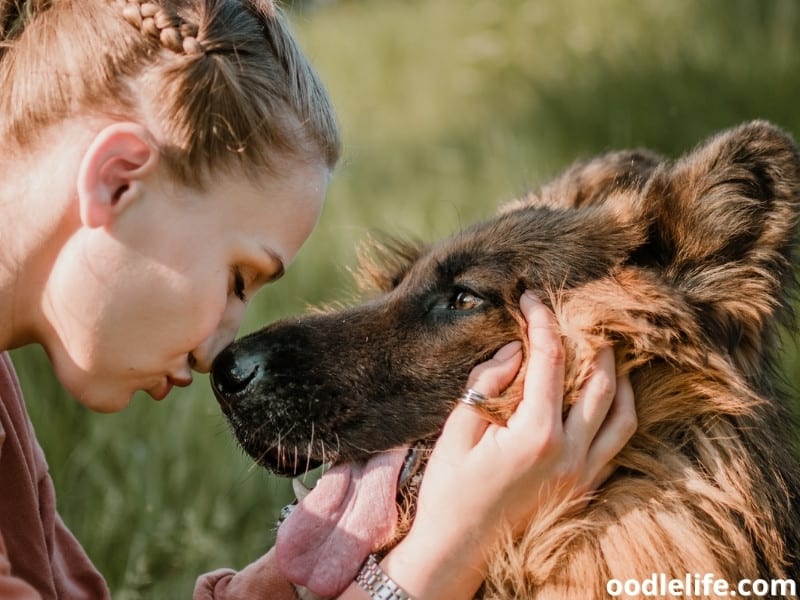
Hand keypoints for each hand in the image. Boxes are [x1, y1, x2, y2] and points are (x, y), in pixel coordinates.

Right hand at [372, 291, 636, 599]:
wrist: (458, 552)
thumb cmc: (449, 492)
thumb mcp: (457, 432)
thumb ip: (488, 384)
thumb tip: (514, 350)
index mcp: (536, 434)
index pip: (551, 360)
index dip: (542, 321)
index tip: (532, 298)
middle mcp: (570, 452)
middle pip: (600, 381)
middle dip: (591, 341)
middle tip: (577, 316)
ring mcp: (583, 473)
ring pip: (622, 413)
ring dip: (616, 377)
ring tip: (602, 352)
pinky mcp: (585, 488)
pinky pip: (618, 442)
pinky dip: (618, 411)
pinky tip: (604, 397)